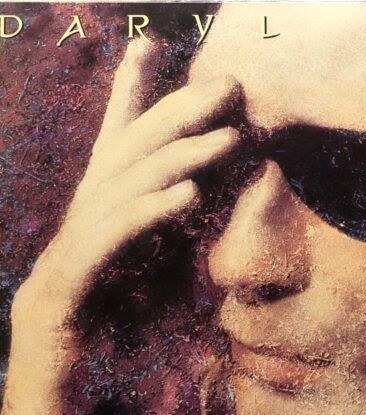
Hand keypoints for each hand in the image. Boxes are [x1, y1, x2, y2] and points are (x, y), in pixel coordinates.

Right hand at [26, 38, 240, 312]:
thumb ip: (161, 217)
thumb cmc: (102, 290)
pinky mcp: (80, 265)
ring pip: (135, 179)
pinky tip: (190, 195)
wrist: (54, 338)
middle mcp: (92, 200)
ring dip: (186, 155)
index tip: (149, 43)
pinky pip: (120, 230)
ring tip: (230, 137)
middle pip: (138, 143)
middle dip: (183, 108)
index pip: (120, 133)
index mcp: (106, 193)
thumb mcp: (138, 247)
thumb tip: (199, 190)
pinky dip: (154, 209)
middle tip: (230, 84)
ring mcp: (83, 228)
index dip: (131, 86)